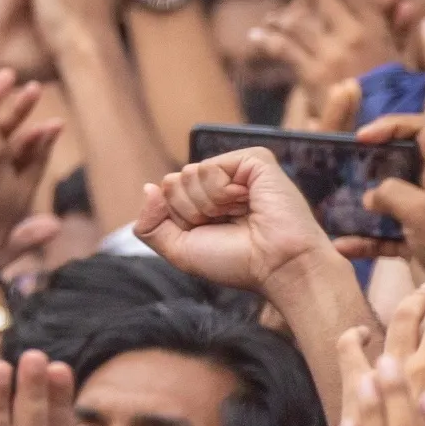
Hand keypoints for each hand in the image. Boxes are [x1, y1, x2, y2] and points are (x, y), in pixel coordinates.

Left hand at [133, 146, 334, 293]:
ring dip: (207, 204)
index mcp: (203, 203)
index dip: (178, 219)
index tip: (208, 233)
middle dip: (190, 211)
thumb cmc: (235, 261)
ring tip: (239, 214)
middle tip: (225, 223)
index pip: (165, 194)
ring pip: (187, 174)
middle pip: (172, 182)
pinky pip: (209, 166)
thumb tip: (148, 187)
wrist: (276, 265)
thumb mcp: (179, 251)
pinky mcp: (253, 160)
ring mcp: (236, 170)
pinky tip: (246, 201)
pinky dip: (221, 191)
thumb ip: (151, 224)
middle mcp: (219, 185)